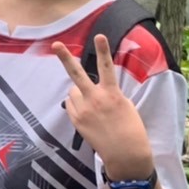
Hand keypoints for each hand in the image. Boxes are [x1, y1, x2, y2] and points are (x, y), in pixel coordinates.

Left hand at [51, 34, 153, 177]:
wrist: (125, 153)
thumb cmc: (131, 129)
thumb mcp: (126, 106)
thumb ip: (109, 93)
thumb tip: (93, 89)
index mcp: (112, 94)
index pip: (107, 67)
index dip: (103, 50)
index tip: (99, 35)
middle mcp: (95, 99)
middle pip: (77, 75)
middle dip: (65, 58)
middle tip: (56, 45)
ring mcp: (83, 110)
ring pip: (73, 91)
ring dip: (79, 92)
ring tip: (93, 105)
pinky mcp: (76, 120)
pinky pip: (71, 104)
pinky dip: (77, 105)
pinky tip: (88, 115)